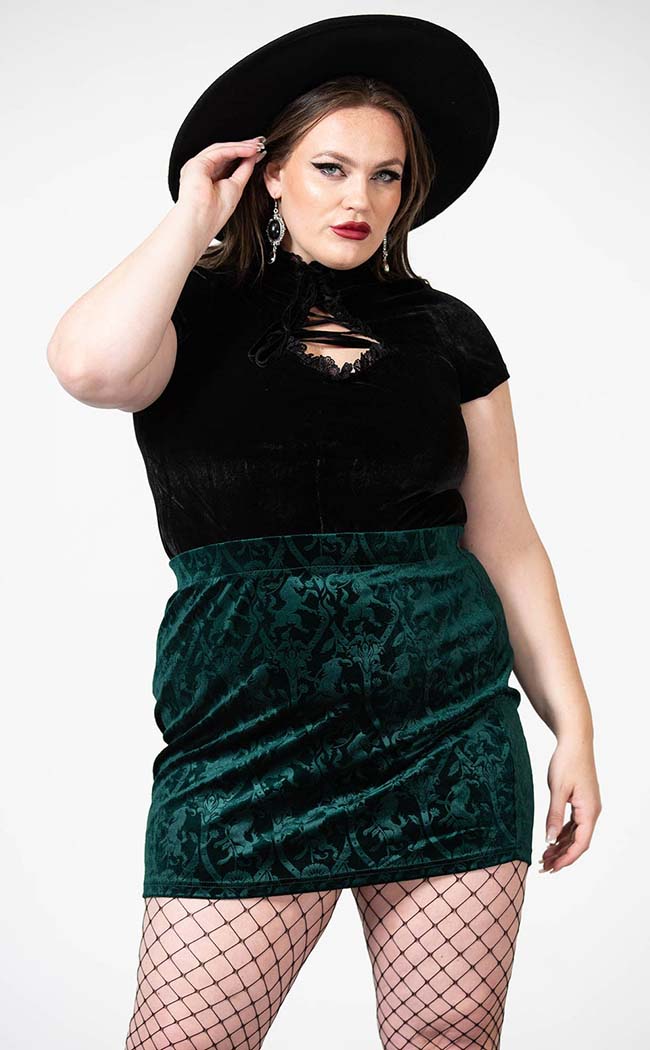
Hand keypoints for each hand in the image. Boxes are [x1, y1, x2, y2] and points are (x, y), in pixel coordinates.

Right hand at [176, 136, 266, 239]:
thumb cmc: (213, 215)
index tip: (258, 151)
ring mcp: (196, 166)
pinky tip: (249, 150)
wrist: (200, 222)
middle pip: (224, 153)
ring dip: (241, 147)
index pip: (226, 162)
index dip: (243, 155)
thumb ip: (243, 171)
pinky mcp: (196, 163)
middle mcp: (200, 171)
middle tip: (260, 143)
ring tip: (257, 146)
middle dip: (243, 147)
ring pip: (222, 150)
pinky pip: (219, 151)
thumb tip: (254, 157)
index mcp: (207, 179)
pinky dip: (236, 149)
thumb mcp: (236, 188)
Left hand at [538, 737, 601, 873]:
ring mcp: (587, 807)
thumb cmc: (567, 762)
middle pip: (578, 842)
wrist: (575, 741)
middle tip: (543, 867)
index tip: (552, 868)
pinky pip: (573, 824)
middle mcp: (592, 812)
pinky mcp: (581, 802)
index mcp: (589, 811)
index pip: (580, 843)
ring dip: (561, 846)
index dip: (566, 858)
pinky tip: (550, 841)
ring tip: (544, 857)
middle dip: (562, 856)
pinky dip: (562, 834)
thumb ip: (554, 816)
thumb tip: (549, 840)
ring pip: (575, 834)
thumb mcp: (558, 789)